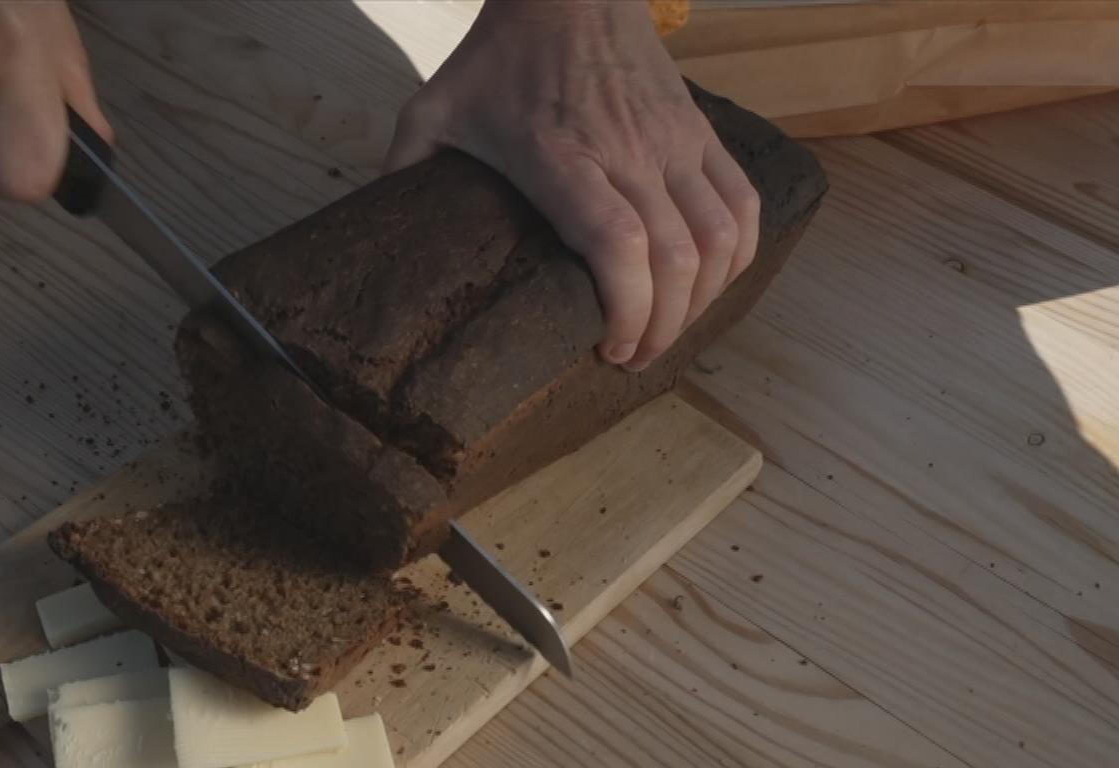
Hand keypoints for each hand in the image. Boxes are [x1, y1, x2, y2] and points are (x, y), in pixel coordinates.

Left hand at [385, 0, 757, 370]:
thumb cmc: (502, 57)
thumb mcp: (434, 109)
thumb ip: (403, 171)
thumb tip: (375, 239)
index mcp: (562, 157)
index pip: (619, 245)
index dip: (628, 310)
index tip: (608, 347)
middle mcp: (629, 153)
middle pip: (676, 260)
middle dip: (662, 328)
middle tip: (632, 358)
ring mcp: (674, 143)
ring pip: (719, 239)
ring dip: (702, 300)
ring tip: (668, 329)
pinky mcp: (702, 133)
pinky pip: (742, 205)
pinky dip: (736, 256)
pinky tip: (710, 284)